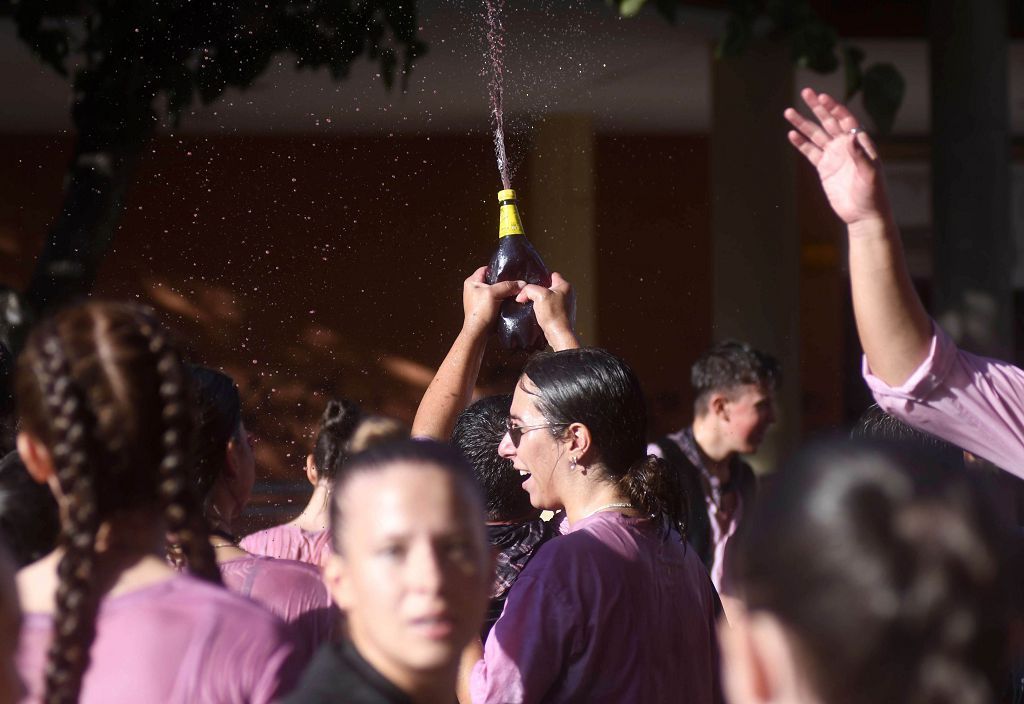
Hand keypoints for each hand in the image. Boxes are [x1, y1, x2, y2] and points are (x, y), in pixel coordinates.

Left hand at [462, 266, 523, 336]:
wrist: (478, 332)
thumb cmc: (480, 311)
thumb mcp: (493, 294)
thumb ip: (508, 286)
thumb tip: (522, 283)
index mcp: (472, 282)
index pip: (486, 269)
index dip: (498, 268)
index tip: (510, 270)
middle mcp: (475, 289)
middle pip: (493, 280)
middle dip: (504, 281)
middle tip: (515, 280)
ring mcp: (480, 299)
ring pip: (496, 291)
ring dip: (505, 291)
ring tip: (516, 290)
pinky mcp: (486, 308)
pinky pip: (497, 300)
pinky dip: (504, 300)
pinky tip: (512, 299)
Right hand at [516, 272, 578, 349]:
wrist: (558, 334)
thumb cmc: (554, 314)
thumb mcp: (539, 295)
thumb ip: (529, 289)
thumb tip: (521, 294)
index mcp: (565, 286)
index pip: (552, 275)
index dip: (542, 277)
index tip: (533, 282)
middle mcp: (567, 295)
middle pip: (549, 287)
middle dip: (539, 290)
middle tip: (530, 294)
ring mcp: (565, 305)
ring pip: (548, 298)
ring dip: (540, 301)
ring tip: (533, 304)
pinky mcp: (560, 315)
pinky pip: (549, 308)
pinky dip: (543, 310)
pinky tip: (537, 313)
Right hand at [784, 88, 892, 227]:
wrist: (863, 214)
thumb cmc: (873, 194)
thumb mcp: (870, 174)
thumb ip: (861, 155)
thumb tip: (851, 135)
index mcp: (859, 143)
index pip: (845, 119)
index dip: (834, 108)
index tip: (822, 98)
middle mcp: (845, 145)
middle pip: (829, 121)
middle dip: (817, 107)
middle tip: (805, 92)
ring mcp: (833, 156)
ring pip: (815, 135)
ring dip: (803, 123)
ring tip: (789, 112)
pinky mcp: (824, 168)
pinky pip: (810, 152)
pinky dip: (801, 143)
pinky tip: (791, 134)